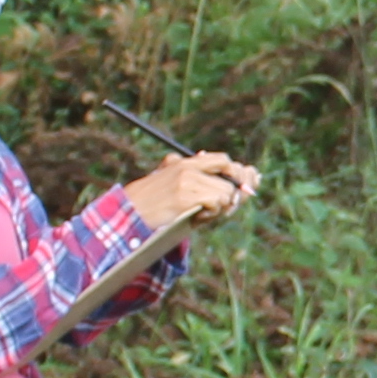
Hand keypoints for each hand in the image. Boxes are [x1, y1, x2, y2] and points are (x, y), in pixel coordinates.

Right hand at [125, 150, 258, 233]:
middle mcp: (188, 167)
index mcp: (185, 162)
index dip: (238, 174)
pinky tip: (196, 217)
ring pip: (226, 193)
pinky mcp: (184, 196)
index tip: (246, 186)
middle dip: (230, 197)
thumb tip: (244, 175)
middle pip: (230, 179)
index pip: (224, 160)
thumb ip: (202, 179)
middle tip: (217, 209)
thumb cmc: (155, 204)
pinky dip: (211, 214)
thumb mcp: (176, 185)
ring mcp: (186, 180)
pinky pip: (217, 203)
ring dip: (218, 208)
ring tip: (199, 214)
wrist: (130, 213)